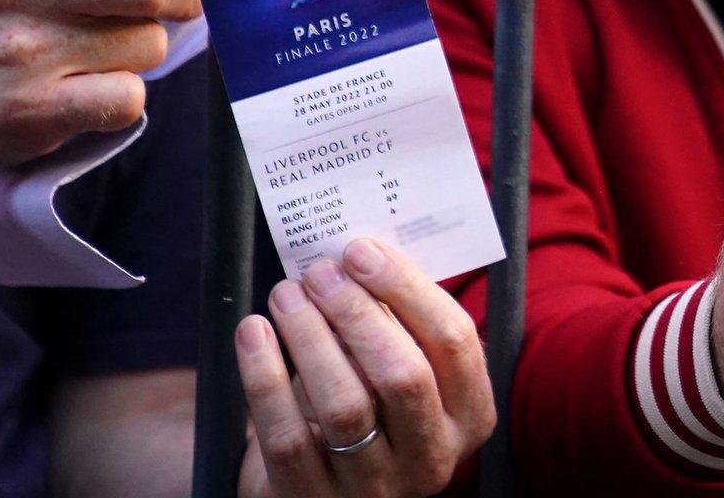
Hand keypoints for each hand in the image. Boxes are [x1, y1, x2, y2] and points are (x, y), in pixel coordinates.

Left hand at [235, 239, 495, 497]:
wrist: (319, 486)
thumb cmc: (367, 405)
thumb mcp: (398, 371)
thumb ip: (398, 325)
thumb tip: (361, 257)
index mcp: (469, 416)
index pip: (454, 342)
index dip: (407, 288)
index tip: (362, 251)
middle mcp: (433, 459)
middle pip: (403, 374)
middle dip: (356, 311)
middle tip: (319, 271)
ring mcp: (376, 488)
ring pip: (345, 406)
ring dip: (310, 337)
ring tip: (286, 294)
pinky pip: (287, 437)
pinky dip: (265, 376)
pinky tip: (253, 332)